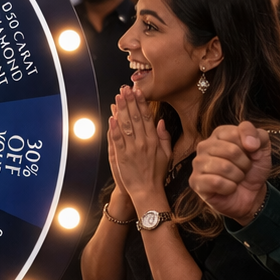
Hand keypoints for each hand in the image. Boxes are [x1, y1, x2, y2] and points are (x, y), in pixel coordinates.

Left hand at [109, 87, 170, 208]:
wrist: (147, 190)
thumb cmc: (157, 173)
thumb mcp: (168, 154)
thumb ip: (165, 137)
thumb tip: (161, 121)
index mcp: (154, 141)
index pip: (147, 117)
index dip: (142, 103)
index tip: (138, 92)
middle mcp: (143, 143)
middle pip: (135, 118)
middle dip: (130, 102)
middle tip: (125, 89)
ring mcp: (132, 149)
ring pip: (126, 126)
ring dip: (121, 110)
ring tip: (118, 97)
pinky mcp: (122, 157)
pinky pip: (117, 140)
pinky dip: (114, 129)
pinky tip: (112, 118)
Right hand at [190, 121, 270, 224]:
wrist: (251, 194)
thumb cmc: (252, 170)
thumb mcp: (262, 148)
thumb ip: (259, 135)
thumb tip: (250, 143)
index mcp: (219, 134)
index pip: (235, 133)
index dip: (250, 147)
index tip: (251, 154)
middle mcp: (204, 146)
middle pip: (231, 151)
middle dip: (244, 164)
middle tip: (243, 169)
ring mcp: (198, 164)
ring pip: (224, 167)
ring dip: (237, 177)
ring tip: (236, 179)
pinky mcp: (195, 181)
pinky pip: (216, 182)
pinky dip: (229, 187)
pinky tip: (228, 188)